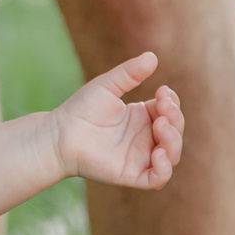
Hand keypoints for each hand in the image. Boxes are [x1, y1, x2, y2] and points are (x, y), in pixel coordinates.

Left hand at [52, 52, 182, 189]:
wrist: (59, 135)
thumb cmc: (80, 110)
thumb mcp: (107, 86)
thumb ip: (129, 73)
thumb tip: (152, 56)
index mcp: (142, 118)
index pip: (170, 111)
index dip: (172, 102)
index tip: (162, 91)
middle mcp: (144, 138)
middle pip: (175, 131)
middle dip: (175, 118)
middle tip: (163, 104)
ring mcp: (140, 158)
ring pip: (172, 154)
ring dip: (173, 139)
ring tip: (161, 124)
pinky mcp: (132, 175)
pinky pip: (158, 178)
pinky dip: (164, 168)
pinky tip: (158, 153)